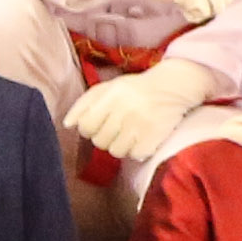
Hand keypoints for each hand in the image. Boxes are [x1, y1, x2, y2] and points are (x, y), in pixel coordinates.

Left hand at [69, 61, 219, 158]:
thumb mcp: (109, 87)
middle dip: (106, 137)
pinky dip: (138, 151)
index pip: (86, 126)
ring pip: (116, 151)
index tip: (101, 124)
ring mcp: (140, 123)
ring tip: (130, 135)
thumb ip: (85, 103)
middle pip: (100, 141)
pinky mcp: (155, 135)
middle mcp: (124, 109)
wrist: (174, 85)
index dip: (90, 129)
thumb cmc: (136, 88)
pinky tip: (142, 140)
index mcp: (111, 95)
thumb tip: (67, 124)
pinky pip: (135, 155)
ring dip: (122, 146)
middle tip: (118, 129)